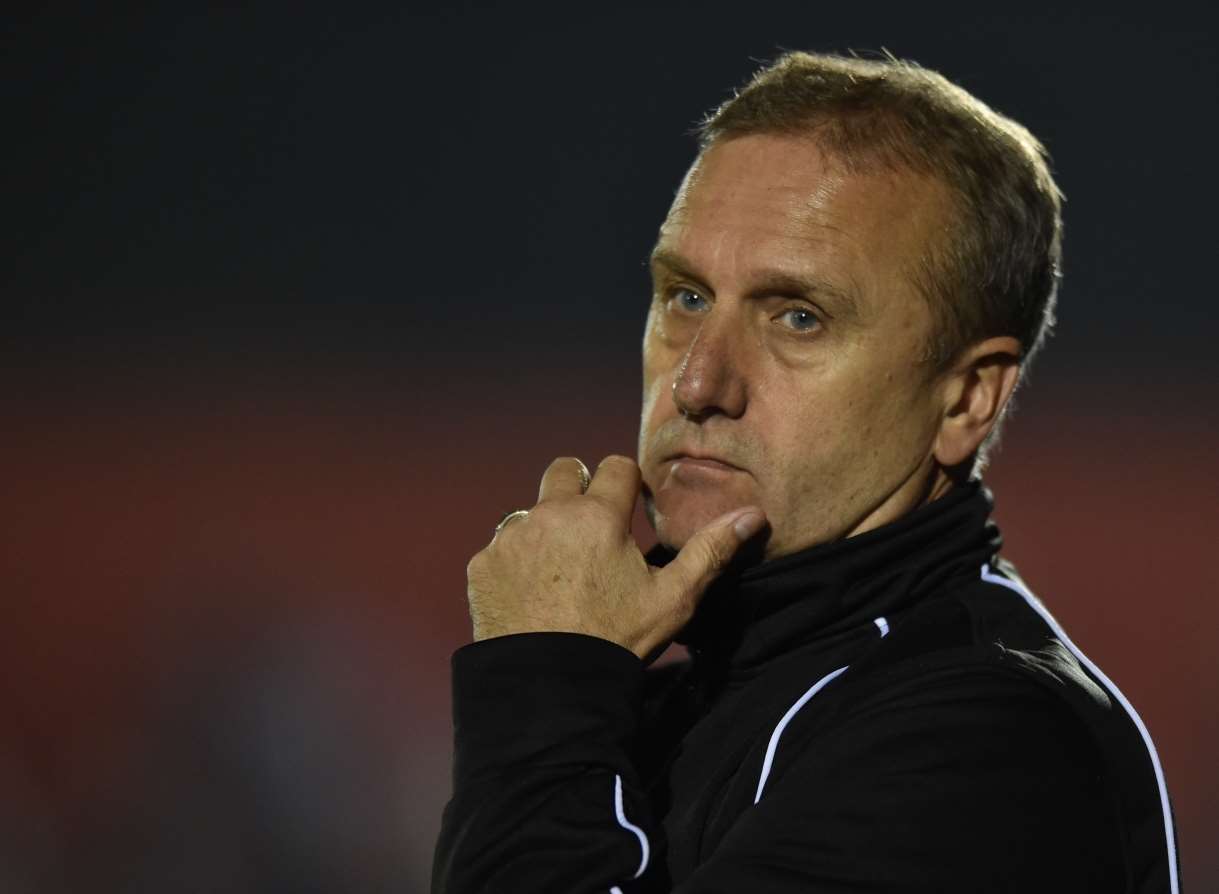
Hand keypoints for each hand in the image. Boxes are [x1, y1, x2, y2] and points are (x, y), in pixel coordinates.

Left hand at [465, 454, 765, 660]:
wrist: (550, 686)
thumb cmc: (617, 640)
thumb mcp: (674, 599)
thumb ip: (711, 550)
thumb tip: (754, 514)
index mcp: (598, 515)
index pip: (615, 466)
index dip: (626, 485)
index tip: (629, 510)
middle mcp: (549, 514)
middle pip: (564, 471)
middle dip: (579, 488)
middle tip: (592, 528)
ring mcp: (510, 538)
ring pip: (530, 511)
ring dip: (545, 528)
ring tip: (561, 572)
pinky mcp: (482, 565)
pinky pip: (502, 547)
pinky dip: (516, 562)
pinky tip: (532, 595)